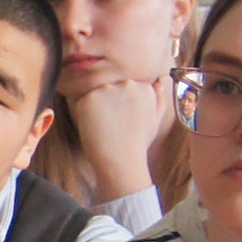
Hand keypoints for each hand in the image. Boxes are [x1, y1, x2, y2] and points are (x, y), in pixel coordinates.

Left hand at [75, 75, 175, 196]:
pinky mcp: (90, 97)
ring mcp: (107, 88)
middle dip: (110, 102)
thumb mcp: (155, 120)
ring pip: (97, 93)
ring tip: (106, 127)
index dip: (122, 104)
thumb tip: (157, 83)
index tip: (123, 118)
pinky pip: (84, 101)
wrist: (121, 158)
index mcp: (145, 86)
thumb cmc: (138, 143)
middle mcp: (127, 83)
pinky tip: (96, 127)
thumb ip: (158, 99)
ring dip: (98, 107)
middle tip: (114, 124)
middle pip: (112, 87)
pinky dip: (86, 114)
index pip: (127, 86)